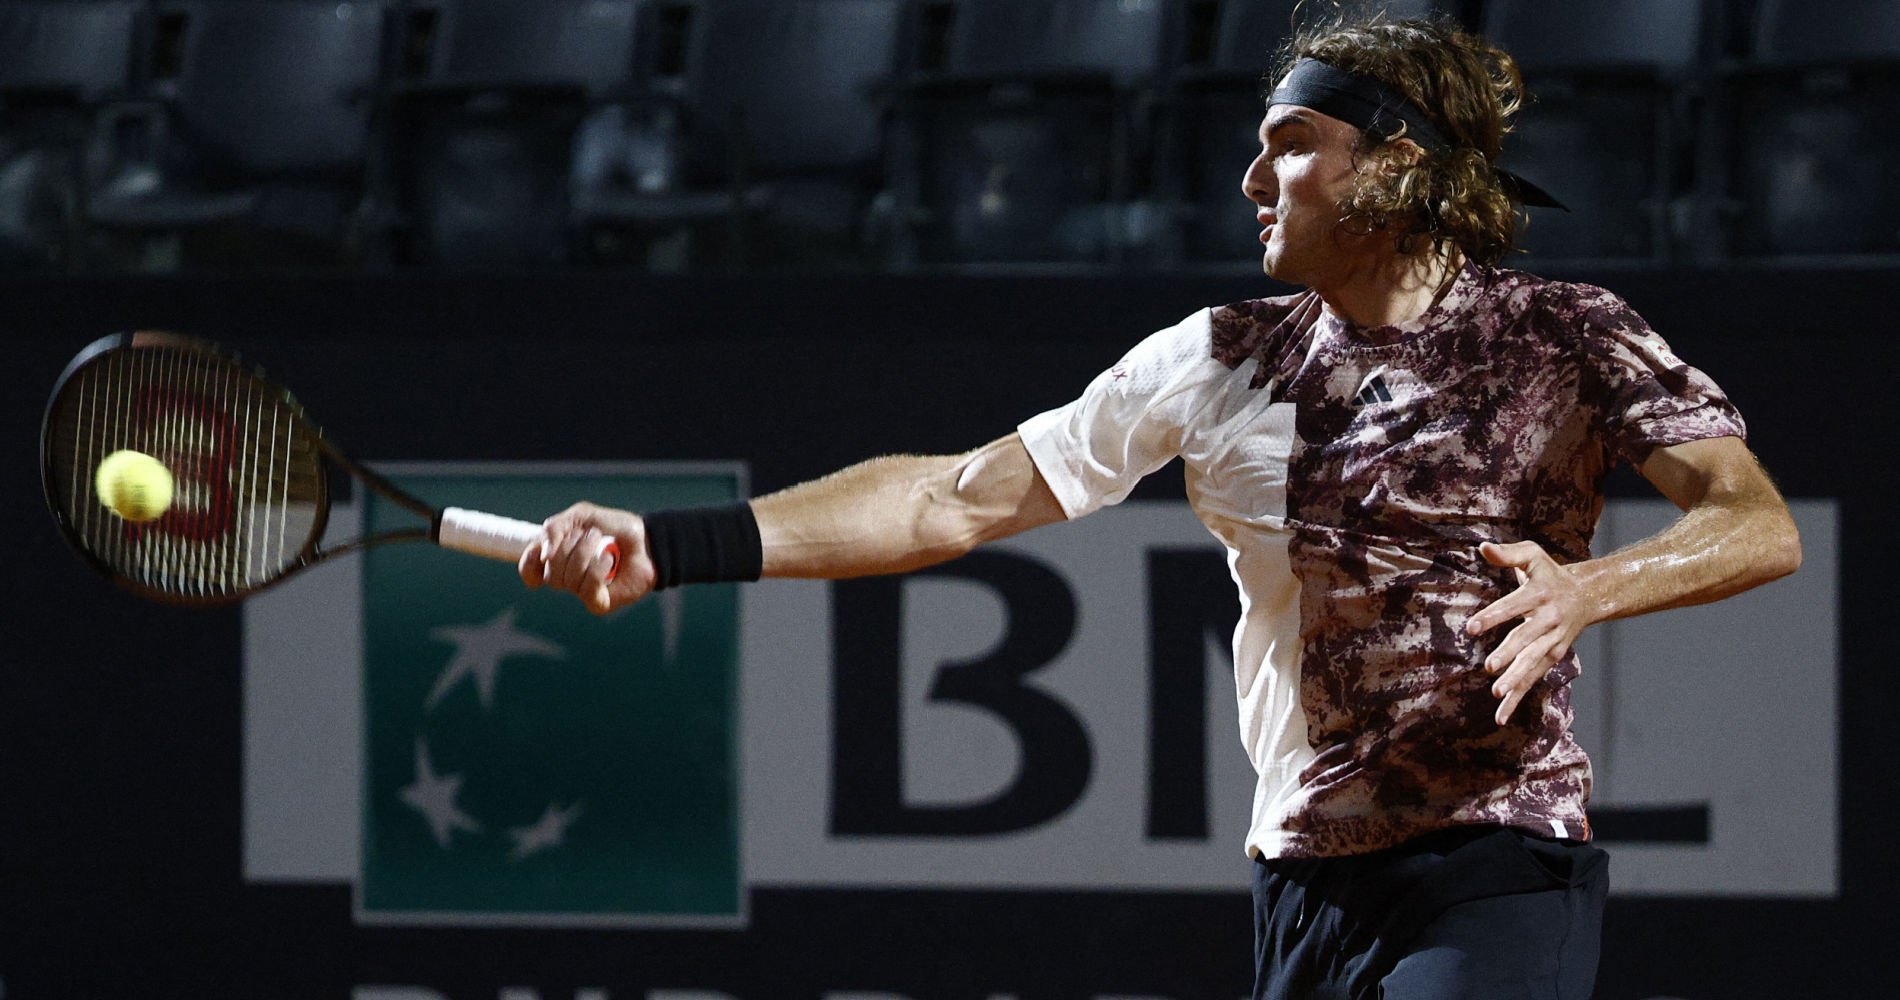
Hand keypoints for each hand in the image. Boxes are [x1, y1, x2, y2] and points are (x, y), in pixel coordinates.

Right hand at [519, 501, 657, 614]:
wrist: (648, 540)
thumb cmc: (617, 528)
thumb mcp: (583, 516)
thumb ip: (557, 526)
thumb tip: (544, 552)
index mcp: (558, 556)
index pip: (529, 568)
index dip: (530, 563)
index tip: (543, 552)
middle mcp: (566, 576)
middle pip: (550, 573)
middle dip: (570, 549)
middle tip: (592, 535)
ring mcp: (582, 591)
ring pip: (567, 581)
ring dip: (585, 556)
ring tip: (604, 544)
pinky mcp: (598, 603)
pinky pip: (586, 591)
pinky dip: (597, 571)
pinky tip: (609, 561)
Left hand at [1466, 540, 1594, 725]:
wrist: (1587, 596)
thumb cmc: (1550, 573)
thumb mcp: (1532, 556)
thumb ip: (1507, 554)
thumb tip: (1482, 547)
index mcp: (1541, 593)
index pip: (1514, 605)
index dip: (1493, 616)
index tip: (1471, 627)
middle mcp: (1549, 619)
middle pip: (1527, 638)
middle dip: (1509, 653)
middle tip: (1490, 666)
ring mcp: (1553, 641)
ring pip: (1533, 662)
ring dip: (1516, 679)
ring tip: (1497, 693)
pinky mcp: (1553, 657)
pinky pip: (1534, 678)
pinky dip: (1518, 697)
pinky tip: (1501, 715)